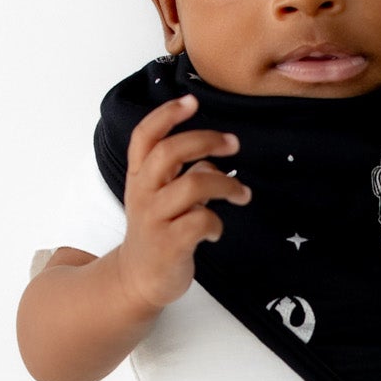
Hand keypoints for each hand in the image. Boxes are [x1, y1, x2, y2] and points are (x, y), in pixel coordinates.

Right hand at [113, 93, 250, 313]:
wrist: (138, 280)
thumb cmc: (156, 232)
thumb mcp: (162, 198)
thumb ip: (185, 173)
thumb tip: (214, 160)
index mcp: (139, 177)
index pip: (144, 137)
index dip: (166, 115)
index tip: (191, 101)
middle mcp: (143, 193)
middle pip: (169, 152)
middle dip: (206, 140)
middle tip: (234, 143)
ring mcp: (154, 219)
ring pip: (193, 185)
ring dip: (226, 184)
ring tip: (242, 194)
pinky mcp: (169, 245)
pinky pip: (200, 221)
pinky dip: (216, 223)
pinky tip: (215, 231)